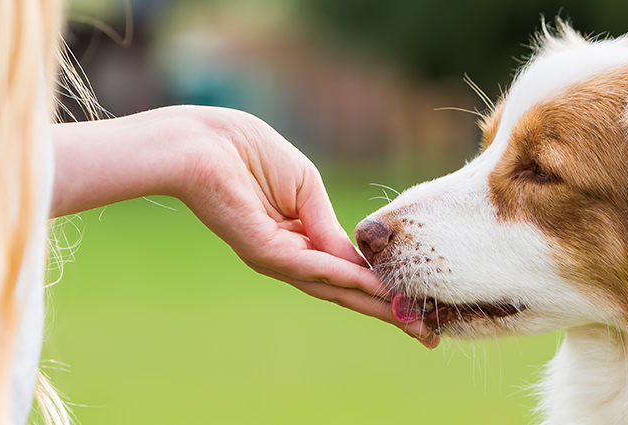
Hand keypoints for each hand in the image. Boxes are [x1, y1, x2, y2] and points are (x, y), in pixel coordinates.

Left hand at [51, 105, 438, 347]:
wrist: (201, 142)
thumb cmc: (246, 152)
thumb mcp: (305, 188)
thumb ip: (329, 225)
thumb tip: (359, 259)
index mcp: (298, 240)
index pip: (346, 272)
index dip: (382, 289)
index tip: (416, 306)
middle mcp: (288, 257)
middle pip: (344, 292)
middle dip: (387, 312)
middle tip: (426, 337)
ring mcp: (276, 258)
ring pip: (334, 288)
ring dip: (376, 304)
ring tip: (412, 321)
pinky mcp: (264, 251)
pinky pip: (314, 268)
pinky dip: (347, 278)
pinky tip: (376, 288)